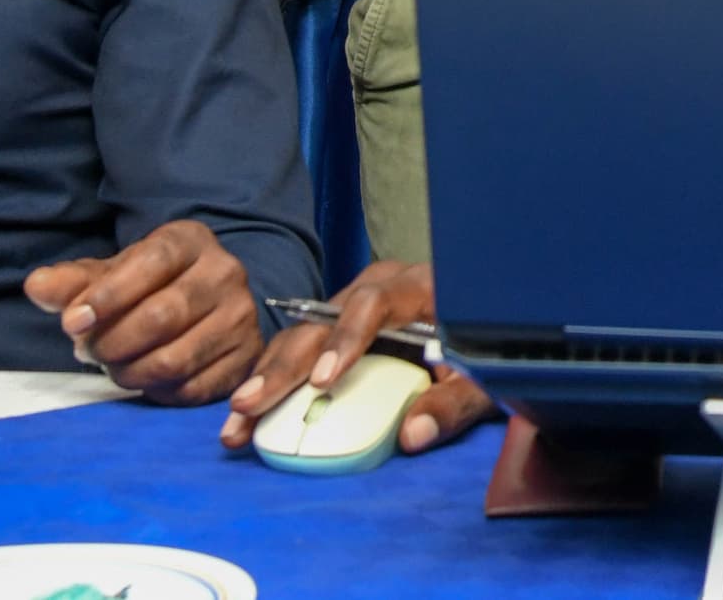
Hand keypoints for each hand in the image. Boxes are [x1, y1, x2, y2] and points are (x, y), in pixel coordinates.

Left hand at [24, 220, 264, 405]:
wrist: (204, 304)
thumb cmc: (148, 287)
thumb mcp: (111, 276)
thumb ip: (72, 282)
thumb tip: (37, 286)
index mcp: (190, 241)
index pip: (150, 262)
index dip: (107, 296)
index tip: (73, 322)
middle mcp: (224, 273)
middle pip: (162, 316)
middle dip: (112, 342)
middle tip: (90, 352)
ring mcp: (241, 317)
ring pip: (176, 359)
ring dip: (130, 372)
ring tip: (114, 367)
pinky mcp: (245, 359)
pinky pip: (193, 389)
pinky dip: (158, 392)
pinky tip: (144, 380)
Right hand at [220, 262, 495, 457]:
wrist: (485, 322)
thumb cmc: (484, 342)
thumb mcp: (482, 375)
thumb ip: (453, 402)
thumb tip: (414, 435)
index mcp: (415, 287)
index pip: (372, 305)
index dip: (344, 340)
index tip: (324, 379)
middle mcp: (374, 291)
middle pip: (319, 324)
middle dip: (282, 369)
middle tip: (250, 405)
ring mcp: (349, 311)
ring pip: (299, 340)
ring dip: (265, 382)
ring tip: (237, 423)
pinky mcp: (335, 333)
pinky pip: (298, 356)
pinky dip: (273, 387)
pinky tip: (246, 419)